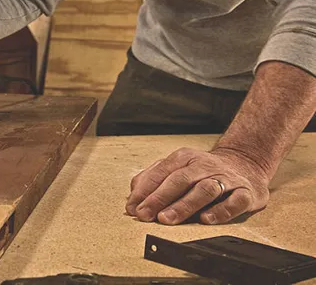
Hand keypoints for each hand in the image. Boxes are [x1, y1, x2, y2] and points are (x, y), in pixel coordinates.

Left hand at [125, 147, 271, 224]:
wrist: (245, 164)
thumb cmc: (202, 171)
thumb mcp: (175, 168)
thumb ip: (151, 180)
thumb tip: (132, 200)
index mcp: (184, 158)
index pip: (161, 173)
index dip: (145, 191)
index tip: (133, 208)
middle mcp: (204, 166)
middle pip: (180, 180)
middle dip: (160, 198)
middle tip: (146, 215)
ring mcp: (226, 179)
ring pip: (204, 190)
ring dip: (184, 205)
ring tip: (167, 219)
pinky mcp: (246, 193)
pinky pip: (235, 201)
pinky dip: (221, 211)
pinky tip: (206, 219)